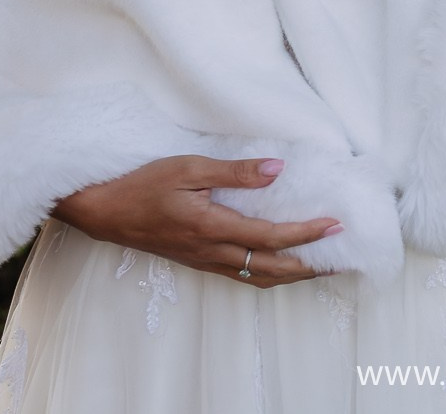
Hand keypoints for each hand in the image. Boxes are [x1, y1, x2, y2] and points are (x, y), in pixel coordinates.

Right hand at [51, 155, 339, 289]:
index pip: (271, 238)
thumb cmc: (143, 184)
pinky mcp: (197, 261)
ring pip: (257, 277)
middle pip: (271, 268)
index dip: (307, 234)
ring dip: (292, 275)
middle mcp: (212, 252)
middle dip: (310, 266)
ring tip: (320, 266)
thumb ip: (234, 172)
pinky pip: (241, 275)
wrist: (103, 210)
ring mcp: (204, 261)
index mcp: (212, 228)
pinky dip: (268, 273)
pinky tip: (278, 264)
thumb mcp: (189, 168)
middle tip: (342, 260)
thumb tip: (277, 169)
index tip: (336, 226)